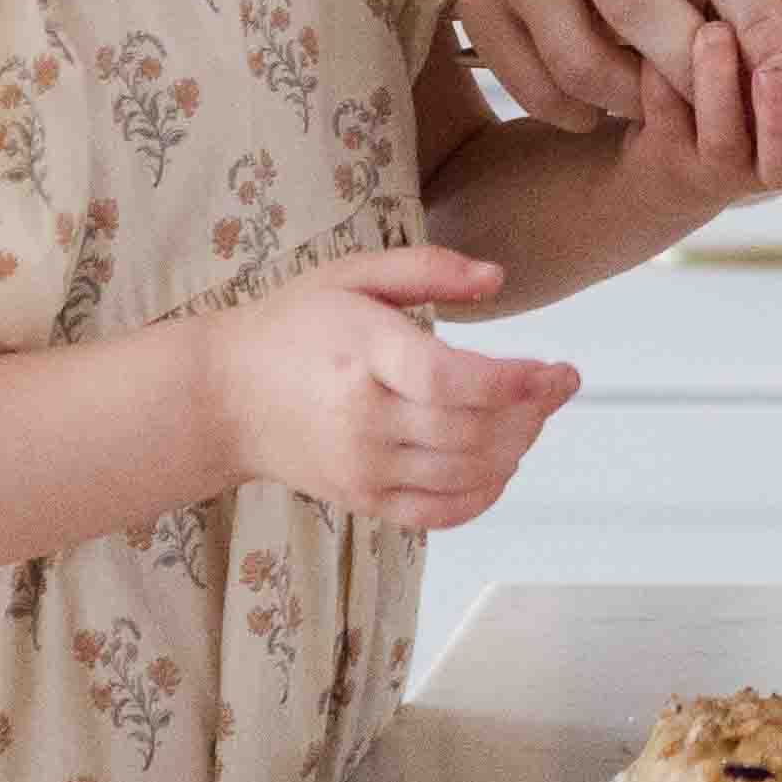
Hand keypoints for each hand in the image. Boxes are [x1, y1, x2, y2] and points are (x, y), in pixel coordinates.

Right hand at [214, 246, 581, 531]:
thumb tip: (497, 277)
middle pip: (470, 432)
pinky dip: (484, 495)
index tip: (557, 370)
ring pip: (464, 474)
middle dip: (532, 413)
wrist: (224, 397)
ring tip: (532, 417)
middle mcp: (363, 420)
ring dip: (517, 449)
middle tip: (555, 387)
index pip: (451, 380)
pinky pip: (439, 513)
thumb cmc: (293, 327)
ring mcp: (362, 467)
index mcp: (363, 355)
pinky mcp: (362, 500)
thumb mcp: (353, 274)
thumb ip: (428, 268)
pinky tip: (502, 464)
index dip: (516, 382)